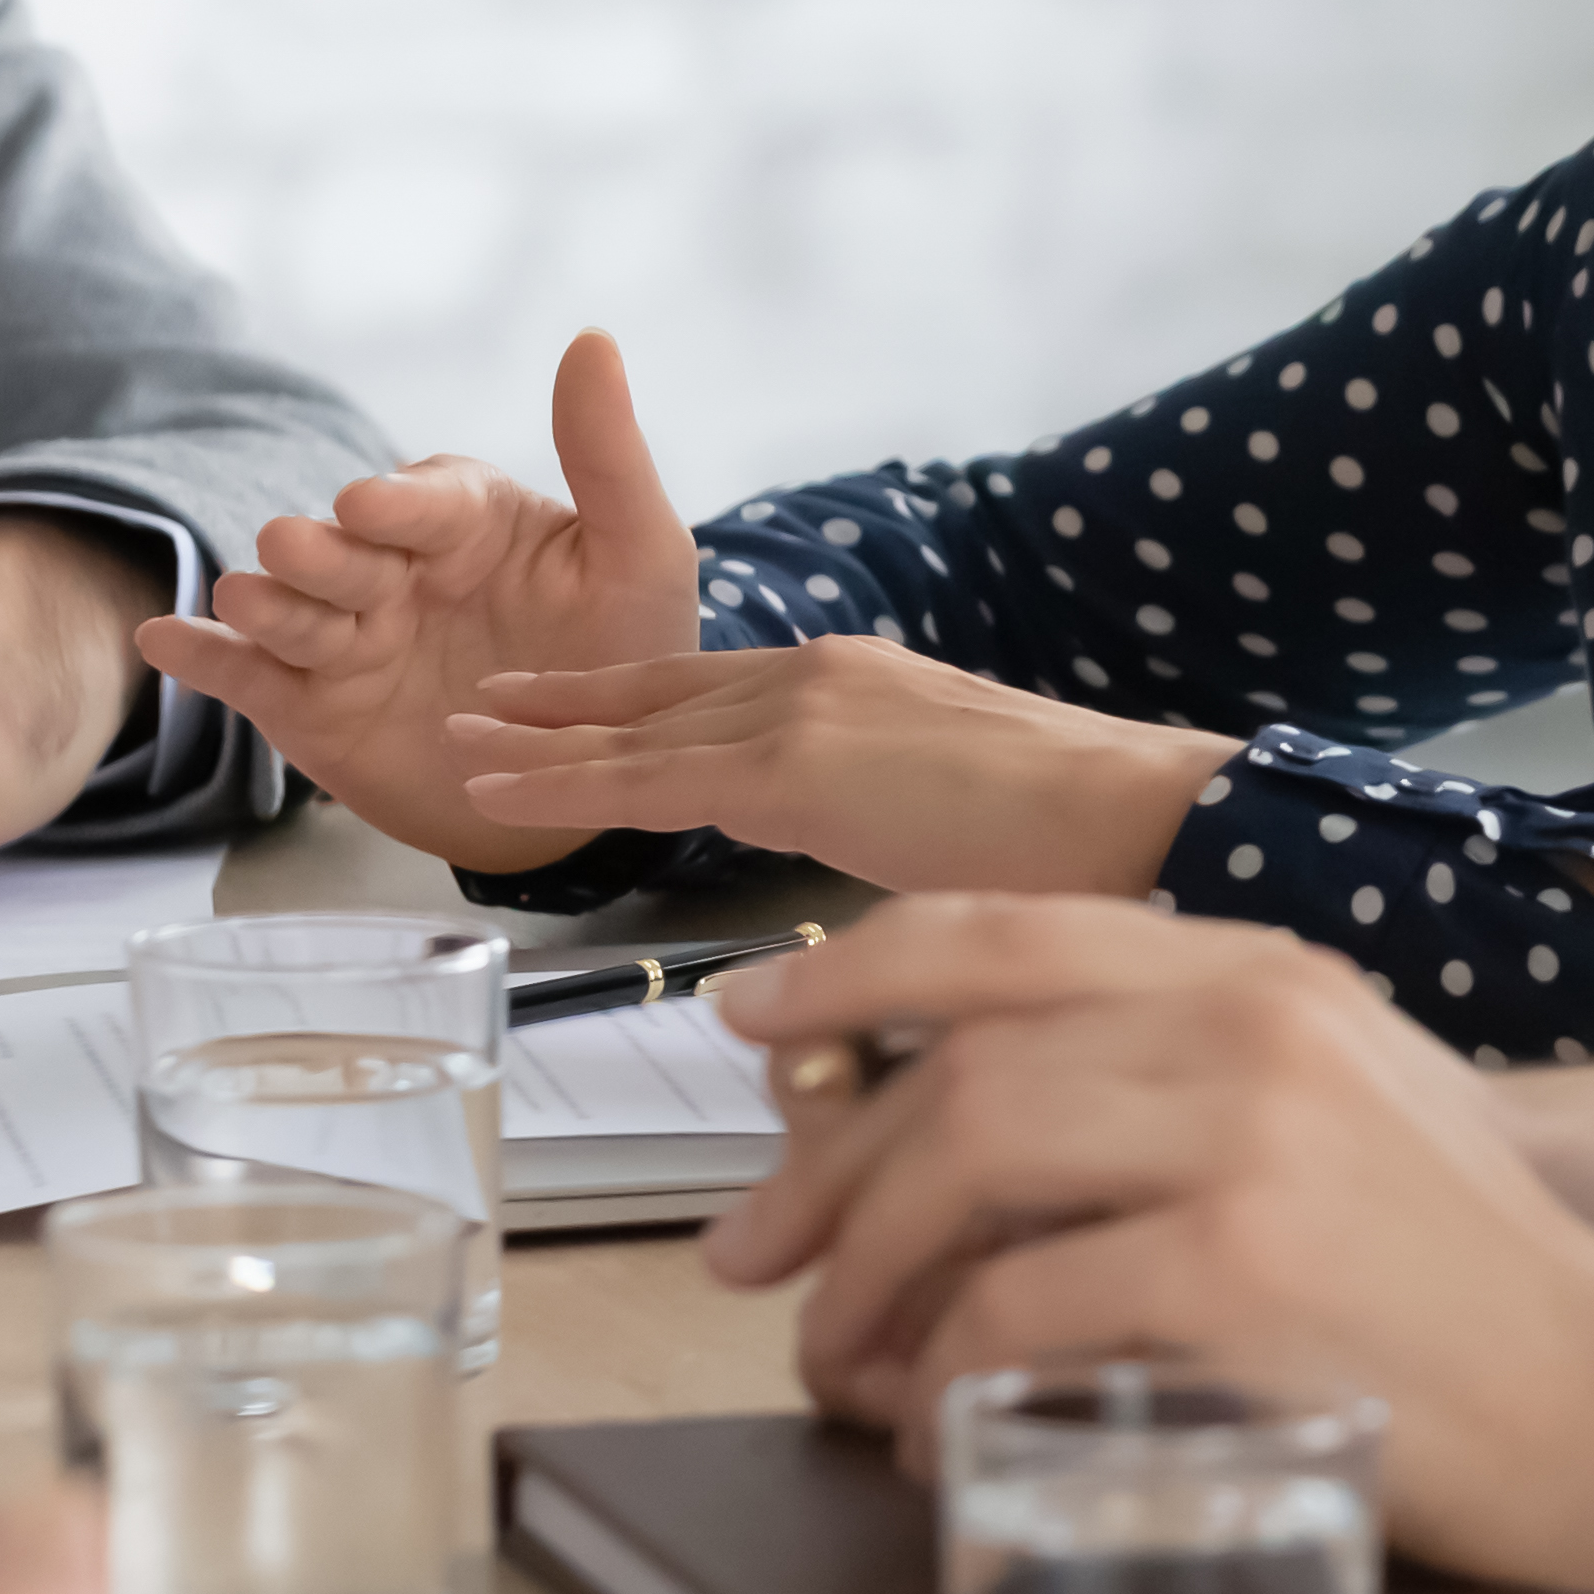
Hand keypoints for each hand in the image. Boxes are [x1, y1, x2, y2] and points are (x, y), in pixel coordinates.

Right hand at [138, 329, 704, 868]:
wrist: (585, 779)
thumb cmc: (620, 649)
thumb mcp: (638, 555)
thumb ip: (608, 458)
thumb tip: (593, 338)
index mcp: (467, 523)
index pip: (426, 501)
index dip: (399, 504)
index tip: (371, 503)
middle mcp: (394, 570)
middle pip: (342, 553)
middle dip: (321, 552)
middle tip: (296, 547)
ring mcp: (347, 637)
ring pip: (291, 613)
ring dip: (267, 604)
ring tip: (247, 598)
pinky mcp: (310, 705)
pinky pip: (248, 677)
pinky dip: (203, 658)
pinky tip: (163, 640)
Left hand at [455, 637, 1237, 894]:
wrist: (1137, 815)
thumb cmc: (1084, 845)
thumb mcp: (964, 826)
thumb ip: (897, 844)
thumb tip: (873, 919)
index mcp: (868, 683)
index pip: (728, 691)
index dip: (643, 701)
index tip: (581, 708)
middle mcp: (824, 674)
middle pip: (664, 691)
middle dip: (567, 702)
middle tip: (484, 707)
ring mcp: (803, 709)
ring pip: (636, 727)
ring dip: (538, 737)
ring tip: (456, 743)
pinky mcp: (790, 766)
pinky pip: (643, 778)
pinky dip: (557, 783)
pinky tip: (491, 792)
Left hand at [706, 897, 1593, 1588]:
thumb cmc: (1479, 1293)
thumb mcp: (1344, 1116)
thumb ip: (1178, 1082)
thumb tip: (953, 1130)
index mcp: (1271, 973)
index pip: (1008, 928)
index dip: (850, 963)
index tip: (752, 1016)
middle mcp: (1255, 1027)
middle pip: (957, 1059)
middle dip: (826, 1171)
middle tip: (752, 1259)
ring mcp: (1247, 1145)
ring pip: (961, 1164)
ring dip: (866, 1277)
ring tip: (843, 1363)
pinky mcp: (1236, 1275)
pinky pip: (1011, 1312)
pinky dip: (942, 1378)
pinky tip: (938, 1429)